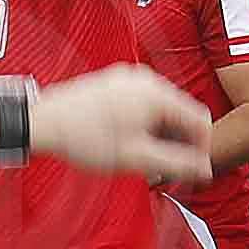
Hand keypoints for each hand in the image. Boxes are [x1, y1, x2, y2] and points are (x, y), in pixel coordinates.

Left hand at [29, 66, 211, 184]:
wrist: (43, 122)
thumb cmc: (85, 138)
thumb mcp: (137, 157)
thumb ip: (177, 164)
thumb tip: (205, 169)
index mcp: (157, 93)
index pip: (200, 118)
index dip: (202, 147)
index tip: (193, 168)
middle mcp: (145, 79)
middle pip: (179, 113)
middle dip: (178, 142)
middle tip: (165, 170)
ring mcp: (127, 79)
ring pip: (159, 110)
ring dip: (159, 135)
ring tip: (143, 160)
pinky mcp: (112, 84)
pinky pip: (140, 104)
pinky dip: (142, 125)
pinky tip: (129, 144)